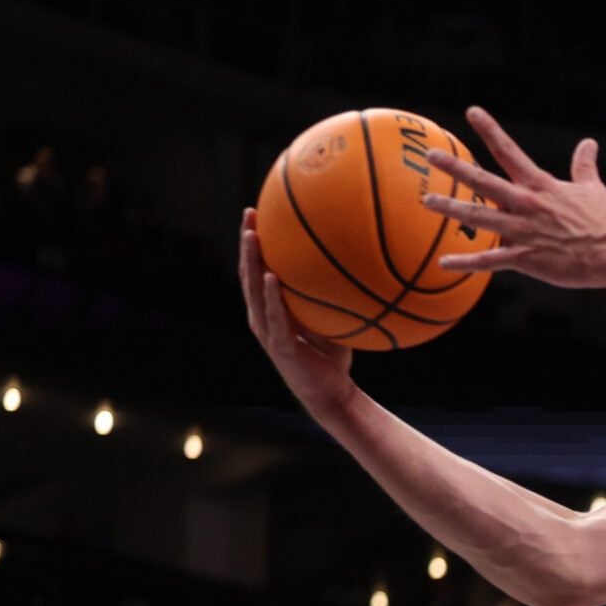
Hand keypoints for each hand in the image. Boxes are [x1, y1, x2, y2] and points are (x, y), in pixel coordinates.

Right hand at [240, 209, 355, 412]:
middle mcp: (262, 317)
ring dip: (251, 262)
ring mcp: (267, 331)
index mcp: (270, 309)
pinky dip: (271, 297)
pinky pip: (275, 317)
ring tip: (251, 236)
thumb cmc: (332, 356)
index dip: (255, 243)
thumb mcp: (332, 319)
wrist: (331, 393)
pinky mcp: (279, 346)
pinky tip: (271, 276)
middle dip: (247, 242)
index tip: (258, 214)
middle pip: (248, 273)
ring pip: (253, 291)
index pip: (258, 270)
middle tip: (250, 213)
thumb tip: (358, 264)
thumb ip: (335, 296)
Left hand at [422, 106, 605, 286]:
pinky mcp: (525, 258)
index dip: (490, 129)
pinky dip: (466, 262)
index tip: (471, 111)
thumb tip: (589, 143)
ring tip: (427, 201)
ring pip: (479, 218)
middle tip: (431, 155)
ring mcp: (523, 231)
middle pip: (484, 182)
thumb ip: (584, 165)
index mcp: (540, 185)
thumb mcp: (592, 188)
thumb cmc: (605, 221)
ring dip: (451, 208)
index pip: (509, 151)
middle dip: (455, 168)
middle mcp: (526, 204)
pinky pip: (489, 261)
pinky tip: (444, 263)